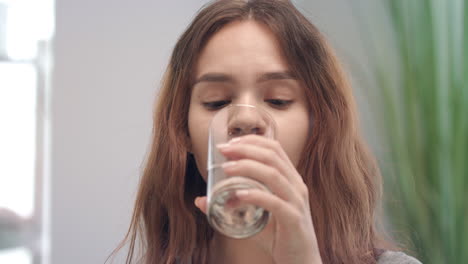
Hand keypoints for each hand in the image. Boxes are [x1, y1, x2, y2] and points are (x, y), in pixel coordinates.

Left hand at [194, 134, 321, 263]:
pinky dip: (256, 195)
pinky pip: (275, 203)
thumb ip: (232, 205)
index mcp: (290, 179)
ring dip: (247, 168)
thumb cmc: (279, 235)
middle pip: (272, 156)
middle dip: (246, 149)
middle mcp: (296, 186)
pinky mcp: (294, 220)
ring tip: (226, 169)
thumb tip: (201, 200)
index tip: (230, 144)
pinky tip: (238, 195)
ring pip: (273, 175)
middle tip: (223, 151)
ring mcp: (297, 202)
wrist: (301, 260)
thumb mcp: (255, 215)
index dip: (252, 141)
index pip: (274, 149)